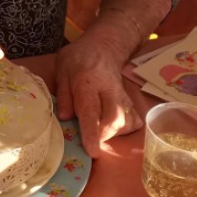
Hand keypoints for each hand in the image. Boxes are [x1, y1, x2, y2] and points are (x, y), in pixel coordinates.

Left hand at [55, 41, 142, 158]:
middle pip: (115, 119)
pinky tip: (112, 127)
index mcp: (88, 82)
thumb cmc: (78, 58)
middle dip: (105, 136)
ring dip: (115, 134)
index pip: (91, 110)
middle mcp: (108, 90)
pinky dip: (126, 129)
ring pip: (127, 121)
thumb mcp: (62, 70)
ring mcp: (122, 95)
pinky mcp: (129, 99)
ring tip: (99, 132)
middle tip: (92, 140)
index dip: (91, 132)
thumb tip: (64, 118)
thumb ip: (63, 94)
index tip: (92, 151)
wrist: (104, 45)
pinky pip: (134, 118)